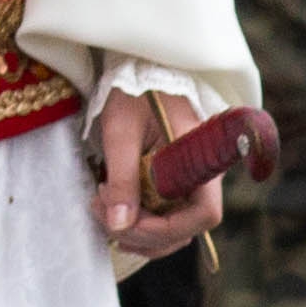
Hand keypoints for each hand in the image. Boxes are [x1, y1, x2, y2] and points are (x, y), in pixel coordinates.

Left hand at [95, 90, 228, 258]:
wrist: (138, 72)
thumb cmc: (133, 92)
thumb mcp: (122, 130)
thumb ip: (122, 177)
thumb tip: (119, 225)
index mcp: (201, 159)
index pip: (204, 213)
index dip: (168, 229)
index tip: (128, 222)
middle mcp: (201, 177)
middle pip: (186, 229)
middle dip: (143, 233)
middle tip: (102, 211)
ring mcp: (187, 184)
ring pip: (173, 230)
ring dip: (138, 233)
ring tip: (101, 210)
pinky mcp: (171, 186)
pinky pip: (162, 218)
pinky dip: (137, 226)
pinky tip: (111, 212)